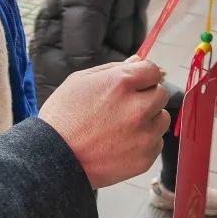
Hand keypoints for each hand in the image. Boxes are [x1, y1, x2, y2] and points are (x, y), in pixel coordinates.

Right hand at [38, 58, 168, 189]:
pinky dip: (143, 142)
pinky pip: (155, 143)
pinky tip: (121, 143)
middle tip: (124, 107)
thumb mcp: (80, 81)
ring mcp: (143, 134)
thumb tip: (137, 60)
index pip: (152, 70)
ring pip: (161, 119)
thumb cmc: (63, 116)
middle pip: (160, 94)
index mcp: (121, 83)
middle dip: (146, 97)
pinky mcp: (145, 157)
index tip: (135, 84)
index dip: (142, 76)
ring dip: (148, 120)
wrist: (55, 157)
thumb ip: (112, 69)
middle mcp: (137, 107)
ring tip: (122, 126)